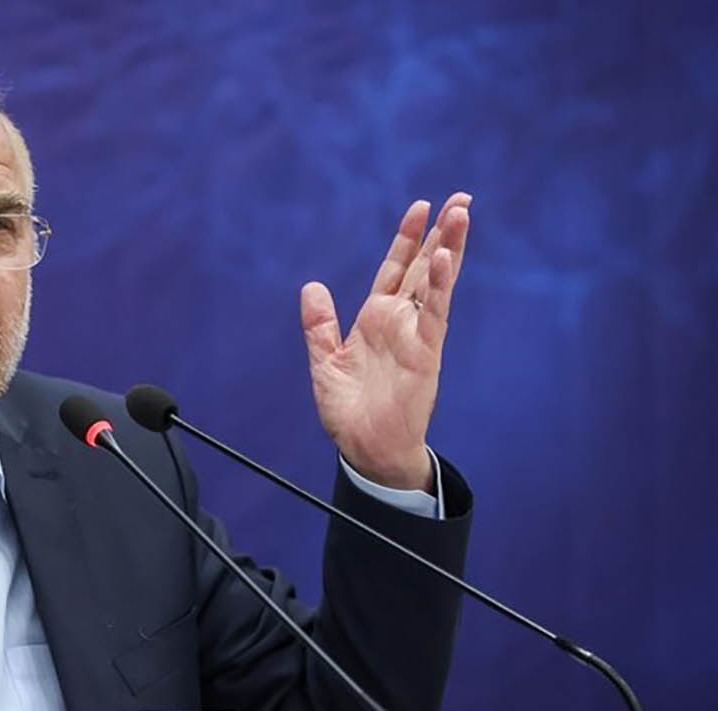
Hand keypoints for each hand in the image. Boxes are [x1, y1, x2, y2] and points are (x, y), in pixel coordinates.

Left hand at [300, 193, 471, 491]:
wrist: (365, 448)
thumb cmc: (349, 411)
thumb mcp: (325, 360)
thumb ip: (319, 324)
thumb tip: (311, 286)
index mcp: (378, 319)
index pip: (396, 269)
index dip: (407, 238)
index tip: (420, 207)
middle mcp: (401, 321)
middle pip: (425, 267)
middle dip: (441, 233)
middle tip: (461, 198)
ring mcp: (417, 334)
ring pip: (437, 282)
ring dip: (450, 248)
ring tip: (462, 213)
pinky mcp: (426, 352)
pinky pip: (436, 313)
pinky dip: (442, 285)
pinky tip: (445, 257)